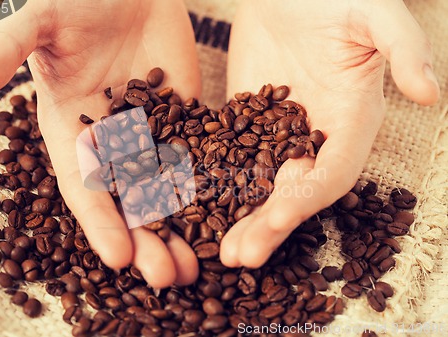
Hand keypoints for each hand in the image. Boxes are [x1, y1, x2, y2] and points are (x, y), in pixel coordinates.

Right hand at [0, 0, 200, 286]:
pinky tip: (224, 219)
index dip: (101, 222)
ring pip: (166, 192)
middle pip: (129, 202)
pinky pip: (197, 161)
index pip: (85, 187)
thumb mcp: (41, 23)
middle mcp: (111, 144)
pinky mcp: (184, 122)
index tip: (119, 257)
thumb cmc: (77, 3)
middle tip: (168, 278)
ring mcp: (151, 136)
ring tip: (197, 267)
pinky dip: (209, 192)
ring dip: (180, 231)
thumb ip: (8, 49)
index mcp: (73, 133)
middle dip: (147, 241)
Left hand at [221, 0, 439, 267]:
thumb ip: (402, 48)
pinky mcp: (245, 119)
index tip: (279, 218)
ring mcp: (277, 132)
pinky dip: (217, 185)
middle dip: (268, 226)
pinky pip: (230, 158)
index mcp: (350, 121)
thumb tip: (430, 93)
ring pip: (259, 185)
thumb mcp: (376, 14)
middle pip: (293, 192)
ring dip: (240, 218)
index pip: (332, 171)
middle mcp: (314, 136)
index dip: (309, 197)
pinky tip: (197, 207)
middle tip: (239, 257)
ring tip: (218, 252)